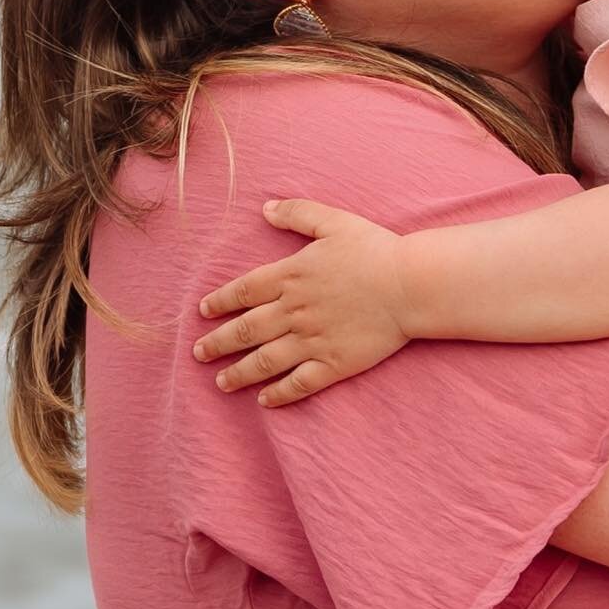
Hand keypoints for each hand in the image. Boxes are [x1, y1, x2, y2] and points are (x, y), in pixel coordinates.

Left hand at [193, 198, 411, 404]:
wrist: (410, 285)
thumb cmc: (375, 250)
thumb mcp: (334, 221)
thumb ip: (297, 213)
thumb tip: (265, 208)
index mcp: (290, 276)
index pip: (243, 292)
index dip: (219, 303)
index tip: (203, 313)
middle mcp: (293, 311)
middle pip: (245, 330)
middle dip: (217, 343)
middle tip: (199, 353)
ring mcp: (311, 340)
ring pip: (264, 361)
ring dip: (239, 373)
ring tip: (221, 382)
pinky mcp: (333, 363)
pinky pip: (298, 383)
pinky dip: (278, 394)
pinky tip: (264, 400)